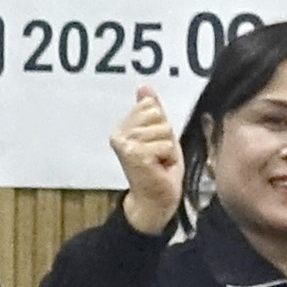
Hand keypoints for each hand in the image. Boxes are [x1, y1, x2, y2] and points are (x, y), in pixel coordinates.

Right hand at [110, 85, 183, 233]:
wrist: (156, 200)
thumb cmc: (158, 168)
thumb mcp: (158, 133)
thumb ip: (151, 110)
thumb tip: (143, 86)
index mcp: (122, 127)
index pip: (151, 106)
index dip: (161, 126)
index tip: (155, 145)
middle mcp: (118, 134)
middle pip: (158, 116)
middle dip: (166, 136)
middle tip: (158, 155)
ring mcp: (125, 144)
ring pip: (163, 129)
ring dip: (167, 148)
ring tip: (158, 162)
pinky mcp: (134, 154)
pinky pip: (165, 144)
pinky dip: (168, 157)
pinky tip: (158, 167)